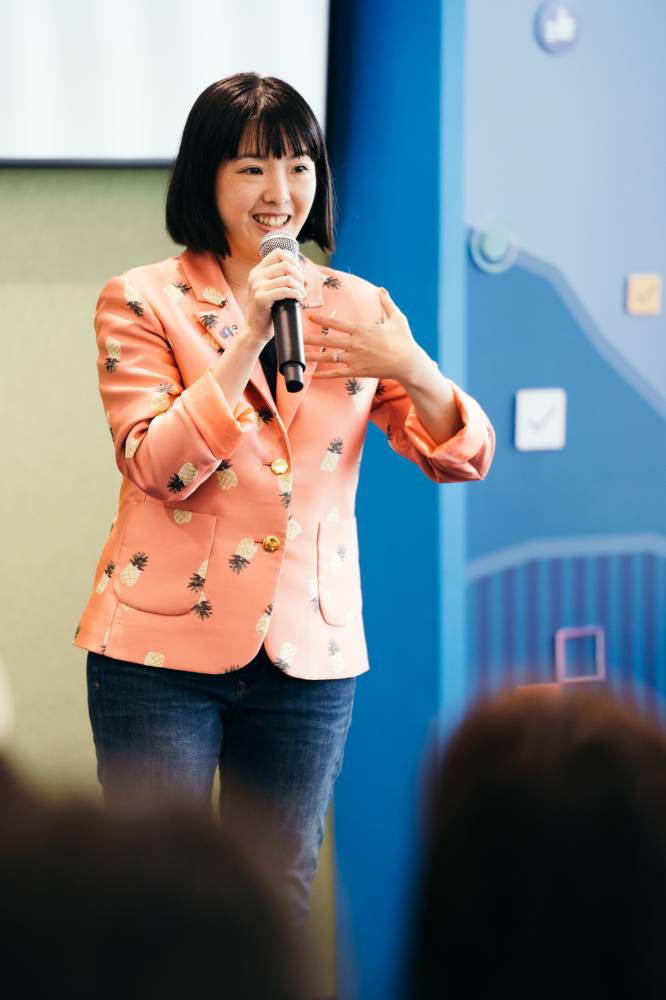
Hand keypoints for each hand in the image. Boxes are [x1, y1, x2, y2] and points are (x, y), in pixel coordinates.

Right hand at [244, 248, 306, 346]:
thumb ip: (279, 279)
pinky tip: (299, 301)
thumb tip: (302, 274)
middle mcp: (255, 276)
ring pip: (288, 278)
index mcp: (257, 271)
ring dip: (300, 287)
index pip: (278, 253)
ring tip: (302, 296)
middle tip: (303, 287)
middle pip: (285, 264)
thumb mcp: (270, 291)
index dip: (293, 260)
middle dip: (299, 275)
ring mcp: (257, 286)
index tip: (299, 274)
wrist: (256, 330)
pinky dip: (296, 295)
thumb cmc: (268, 311)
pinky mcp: (261, 298)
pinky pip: (285, 291)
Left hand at [304, 287, 421, 380]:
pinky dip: (324, 374)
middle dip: (310, 338)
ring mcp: (355, 359)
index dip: (322, 319)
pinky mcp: (357, 371)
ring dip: (312, 356)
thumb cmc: (404, 340)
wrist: (408, 363)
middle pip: (327, 340)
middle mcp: (355, 344)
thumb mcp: (397, 318)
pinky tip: (312, 374)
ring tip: (298, 356)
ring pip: (329, 357)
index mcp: (362, 330)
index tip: (310, 316)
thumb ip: (387, 303)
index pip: (337, 323)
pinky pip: (337, 373)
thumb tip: (382, 289)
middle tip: (295, 337)